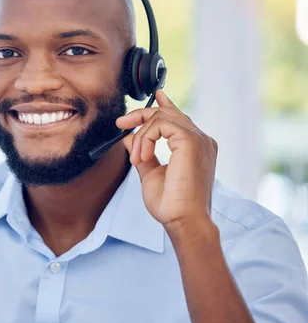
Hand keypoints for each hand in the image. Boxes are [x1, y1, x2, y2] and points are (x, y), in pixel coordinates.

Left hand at [115, 90, 217, 232]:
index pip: (178, 118)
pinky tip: (143, 157)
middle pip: (168, 113)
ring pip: (161, 118)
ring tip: (137, 159)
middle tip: (120, 124)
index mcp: (196, 147)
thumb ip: (143, 154)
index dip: (162, 105)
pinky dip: (146, 139)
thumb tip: (128, 138)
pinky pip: (161, 125)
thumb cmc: (171, 204)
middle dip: (140, 115)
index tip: (147, 101)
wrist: (183, 221)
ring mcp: (199, 139)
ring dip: (141, 136)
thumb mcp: (151, 174)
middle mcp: (201, 140)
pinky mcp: (192, 141)